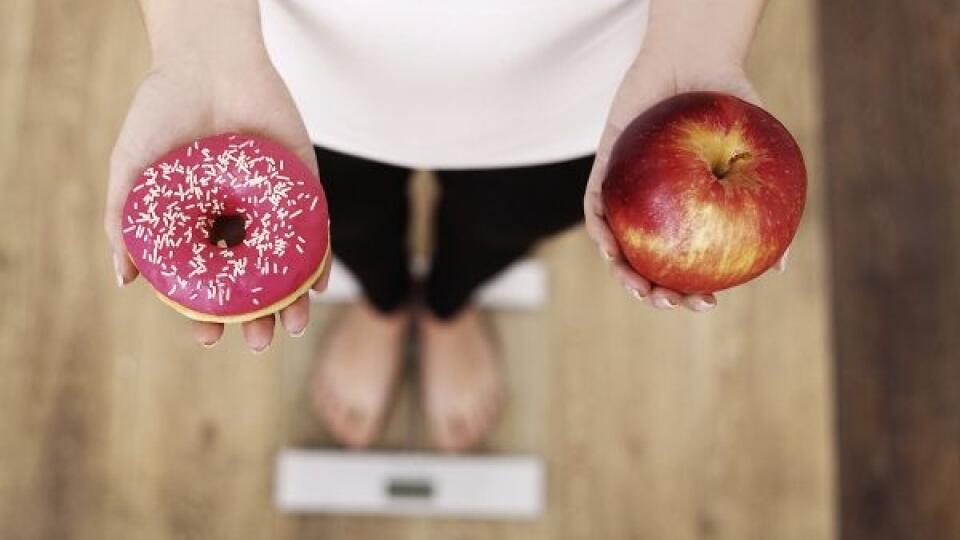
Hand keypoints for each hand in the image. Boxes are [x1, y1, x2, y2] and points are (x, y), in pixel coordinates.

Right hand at [104, 43, 329, 351]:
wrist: (207, 63)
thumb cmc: (162, 113)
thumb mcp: (132, 170)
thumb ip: (124, 222)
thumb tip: (124, 280)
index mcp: (200, 225)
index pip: (208, 281)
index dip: (207, 312)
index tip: (206, 337)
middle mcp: (238, 222)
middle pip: (253, 281)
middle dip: (256, 317)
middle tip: (258, 342)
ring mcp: (273, 207)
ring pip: (286, 265)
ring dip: (291, 300)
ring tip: (289, 327)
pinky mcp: (304, 187)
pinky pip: (316, 231)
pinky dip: (319, 259)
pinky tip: (316, 287)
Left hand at [583, 49, 787, 311]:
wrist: (696, 60)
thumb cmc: (729, 108)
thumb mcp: (757, 157)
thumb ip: (766, 206)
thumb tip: (781, 266)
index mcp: (687, 213)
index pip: (684, 264)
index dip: (690, 291)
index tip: (706, 303)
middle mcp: (655, 209)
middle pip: (646, 263)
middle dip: (653, 293)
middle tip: (669, 302)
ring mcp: (627, 192)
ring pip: (616, 245)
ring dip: (622, 272)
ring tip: (639, 288)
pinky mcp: (604, 169)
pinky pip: (595, 205)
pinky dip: (599, 229)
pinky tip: (609, 245)